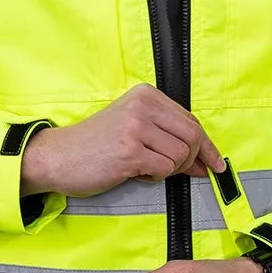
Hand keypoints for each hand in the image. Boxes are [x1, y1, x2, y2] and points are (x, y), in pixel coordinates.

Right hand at [20, 83, 225, 196]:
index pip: (191, 120)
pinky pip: (165, 169)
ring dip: (170, 170)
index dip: (207, 146)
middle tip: (183, 172)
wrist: (57, 157)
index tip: (215, 163)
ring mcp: (136, 127)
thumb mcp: (133, 128)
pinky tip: (137, 172)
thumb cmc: (96, 146)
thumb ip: (168, 137)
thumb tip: (206, 162)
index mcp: (146, 95)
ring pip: (181, 155)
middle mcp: (143, 106)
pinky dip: (156, 176)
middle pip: (193, 136)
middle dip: (193, 160)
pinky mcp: (130, 151)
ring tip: (146, 168)